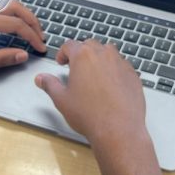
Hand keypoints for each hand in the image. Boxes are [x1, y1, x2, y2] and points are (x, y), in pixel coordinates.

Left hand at [0, 0, 46, 73]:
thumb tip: (22, 55)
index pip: (17, 24)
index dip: (32, 35)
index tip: (40, 45)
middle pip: (15, 7)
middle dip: (32, 20)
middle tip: (40, 34)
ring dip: (20, 9)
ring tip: (28, 22)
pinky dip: (5, 0)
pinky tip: (8, 11)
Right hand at [34, 40, 155, 166]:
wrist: (118, 129)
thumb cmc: (89, 115)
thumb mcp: (62, 100)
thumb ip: (50, 85)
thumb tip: (41, 78)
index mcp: (83, 56)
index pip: (70, 45)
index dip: (62, 53)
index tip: (61, 62)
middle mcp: (104, 55)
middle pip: (90, 45)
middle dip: (81, 53)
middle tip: (76, 67)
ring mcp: (121, 63)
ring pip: (108, 53)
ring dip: (99, 59)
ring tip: (93, 75)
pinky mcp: (133, 75)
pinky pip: (122, 66)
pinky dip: (114, 70)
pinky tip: (110, 86)